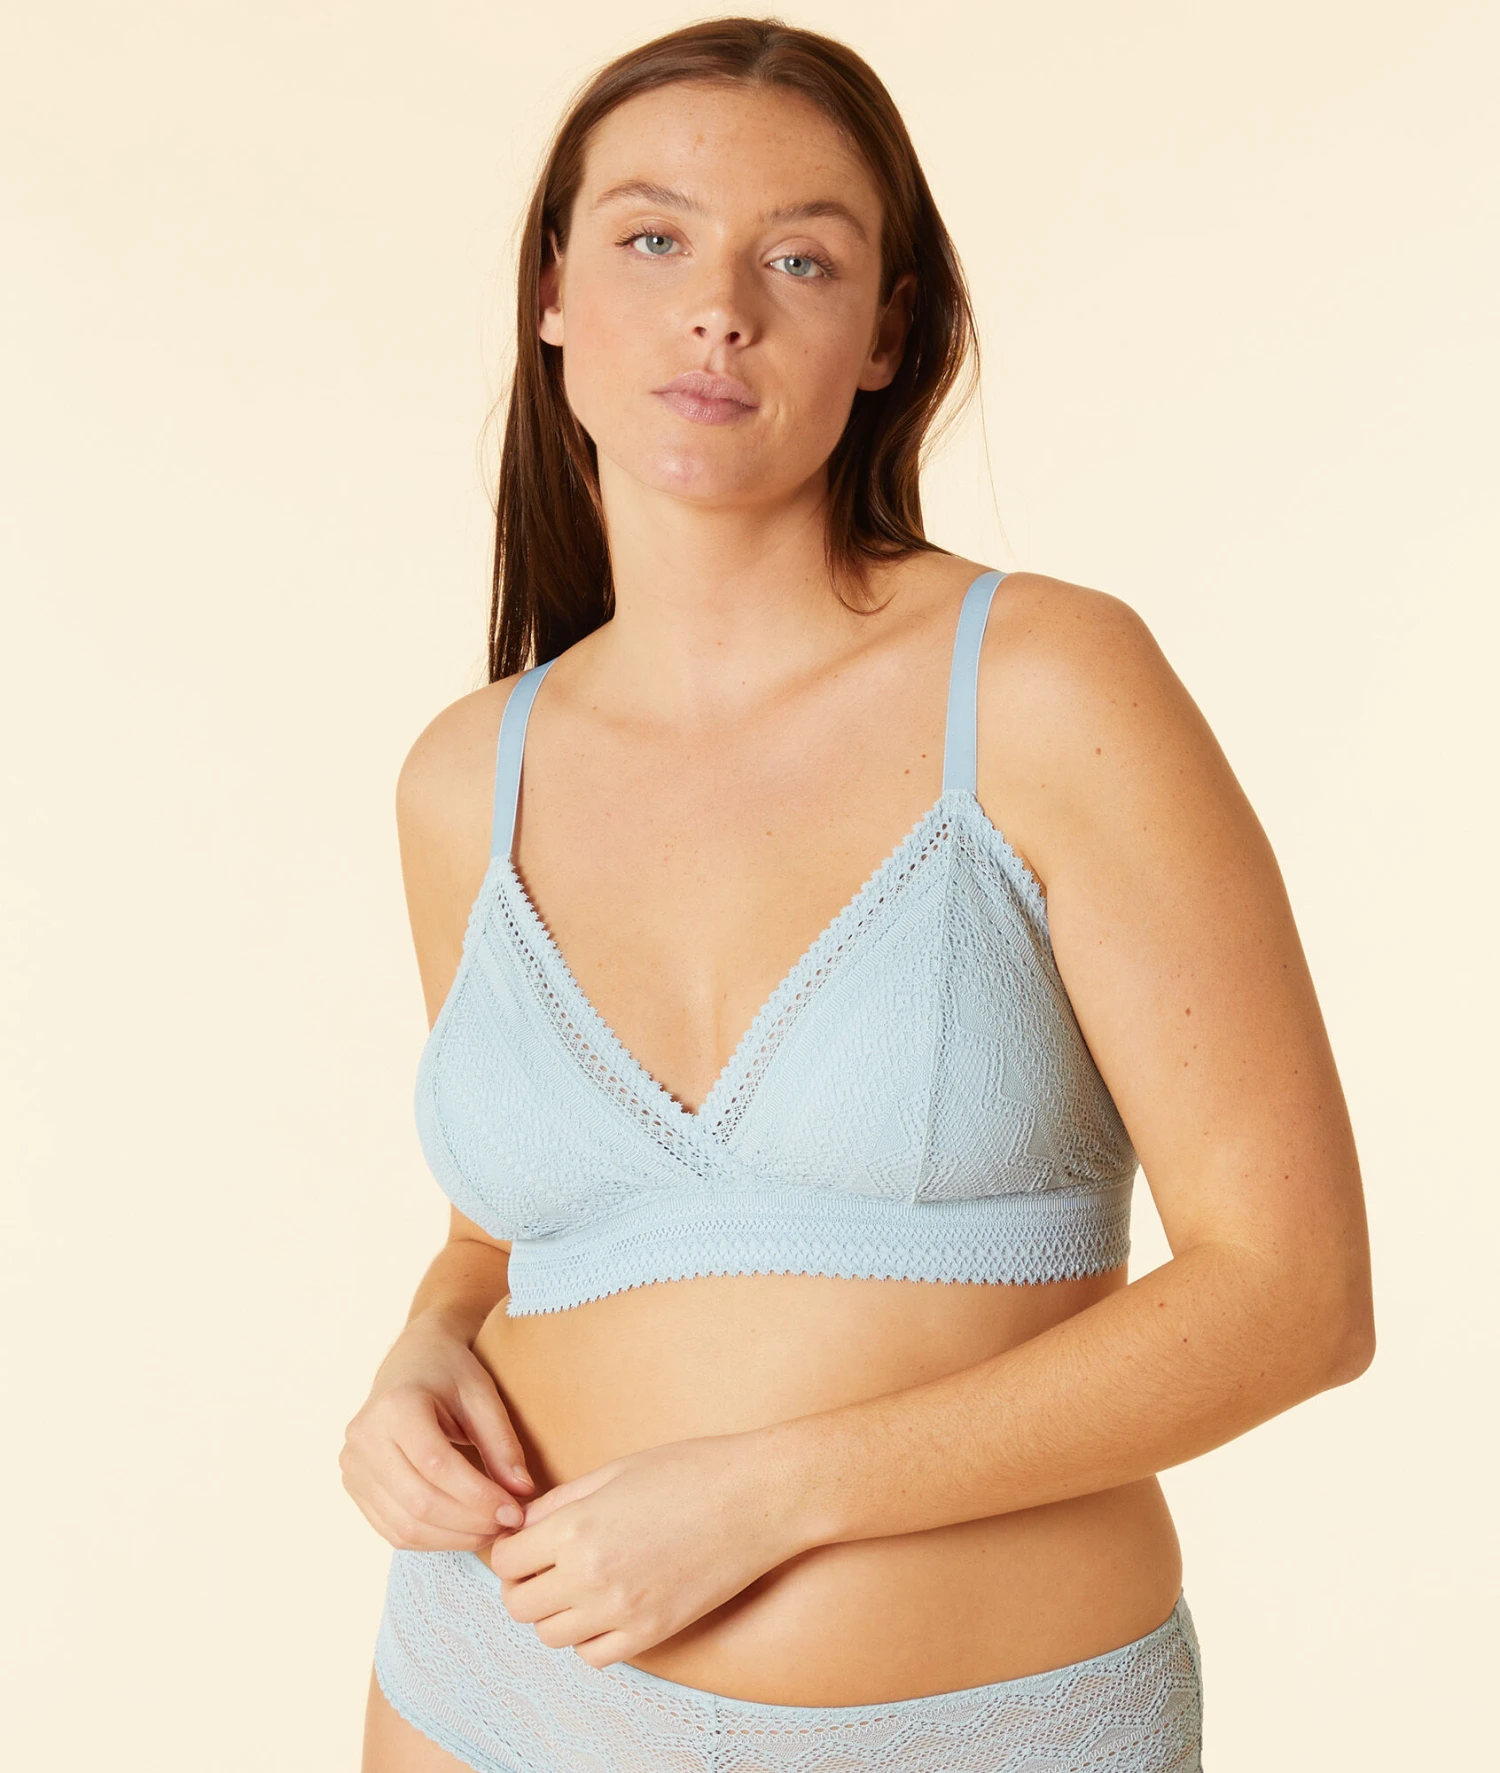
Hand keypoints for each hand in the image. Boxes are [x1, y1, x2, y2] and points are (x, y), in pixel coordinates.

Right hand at [340, 1318, 534, 1550]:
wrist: (412, 1359)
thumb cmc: (449, 1372)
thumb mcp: (482, 1395)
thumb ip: (502, 1443)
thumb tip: (523, 1493)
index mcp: (395, 1406)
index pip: (437, 1466)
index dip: (479, 1497)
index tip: (515, 1511)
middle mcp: (364, 1438)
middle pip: (419, 1502)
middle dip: (470, 1523)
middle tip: (508, 1525)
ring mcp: (353, 1465)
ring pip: (404, 1525)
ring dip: (454, 1538)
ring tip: (491, 1529)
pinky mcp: (354, 1485)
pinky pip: (392, 1529)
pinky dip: (432, 1539)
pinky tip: (463, 1530)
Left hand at [488, 1430, 800, 1666]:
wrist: (757, 1497)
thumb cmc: (690, 1471)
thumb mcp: (615, 1470)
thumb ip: (562, 1501)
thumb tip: (525, 1525)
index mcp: (576, 1526)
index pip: (506, 1560)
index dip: (510, 1550)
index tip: (525, 1544)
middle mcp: (590, 1575)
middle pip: (518, 1606)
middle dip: (523, 1585)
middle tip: (544, 1567)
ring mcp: (621, 1610)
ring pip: (551, 1636)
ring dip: (555, 1613)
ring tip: (578, 1586)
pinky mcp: (652, 1633)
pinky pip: (594, 1656)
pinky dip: (590, 1638)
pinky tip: (606, 1608)